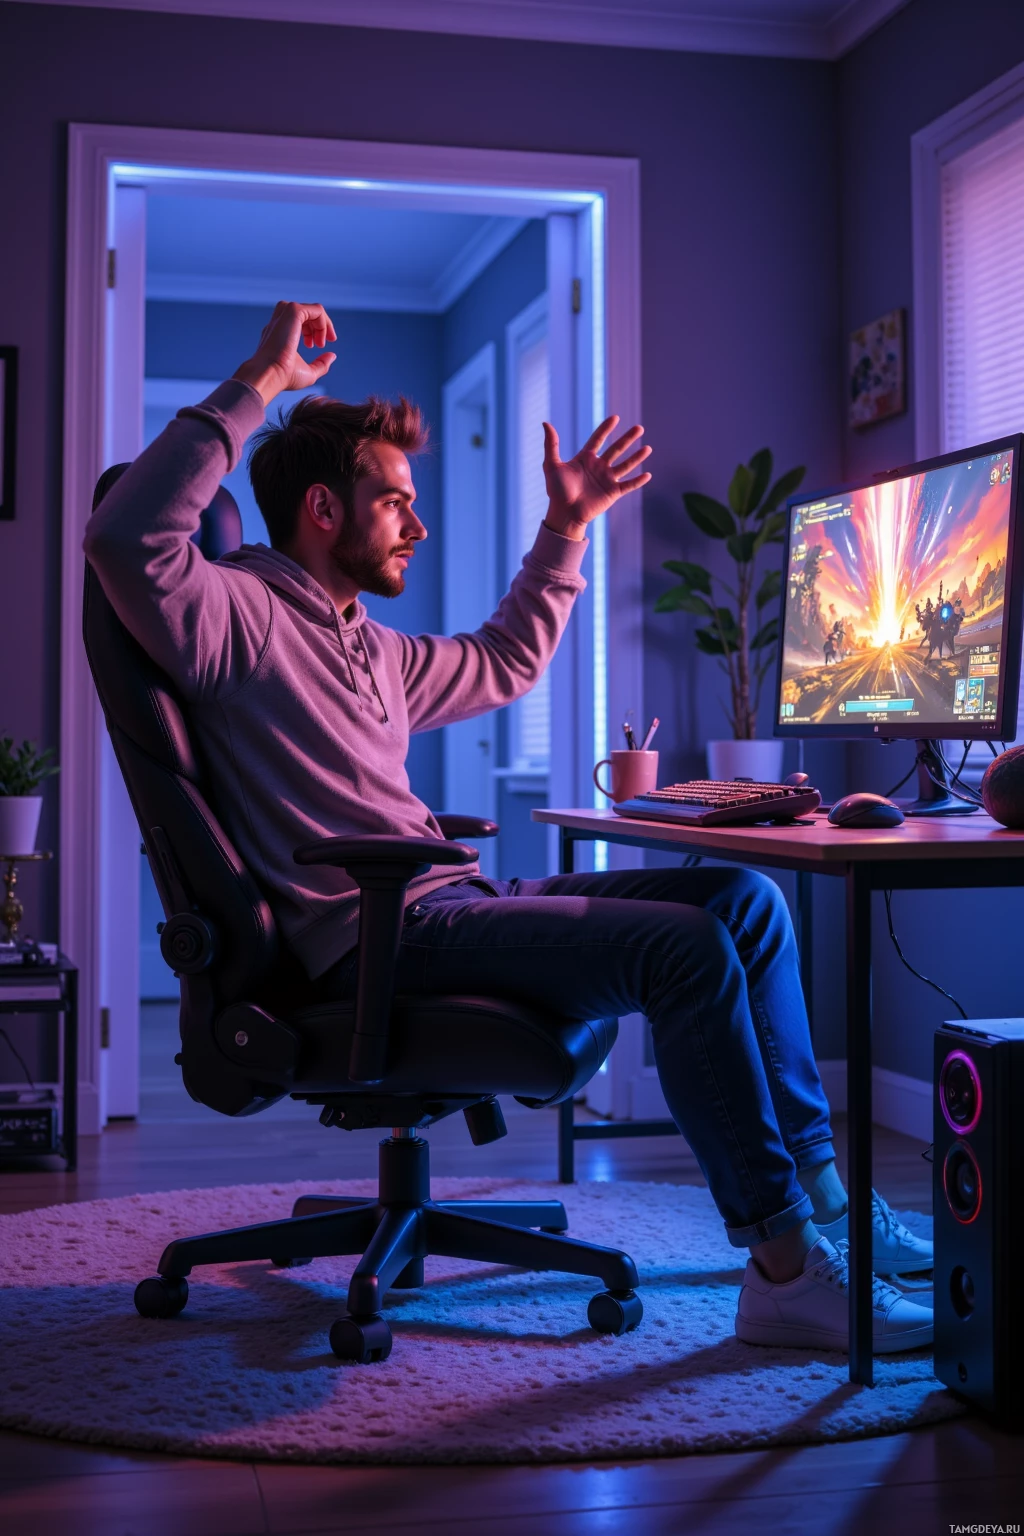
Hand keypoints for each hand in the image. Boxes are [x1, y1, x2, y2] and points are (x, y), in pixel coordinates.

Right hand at [232, 301, 337, 406]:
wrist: (270, 374)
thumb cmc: (285, 376)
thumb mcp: (308, 372)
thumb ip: (320, 364)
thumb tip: (332, 355)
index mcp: (280, 331)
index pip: (299, 320)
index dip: (314, 329)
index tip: (320, 345)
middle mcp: (281, 321)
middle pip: (306, 313)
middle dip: (320, 326)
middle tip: (323, 344)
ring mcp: (286, 315)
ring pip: (312, 309)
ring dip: (322, 324)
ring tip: (321, 343)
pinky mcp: (293, 311)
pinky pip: (317, 310)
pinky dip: (324, 323)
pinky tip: (321, 338)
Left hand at [541, 416, 651, 540]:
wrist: (564, 513)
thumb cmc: (556, 491)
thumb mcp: (552, 465)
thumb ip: (551, 444)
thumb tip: (545, 423)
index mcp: (585, 458)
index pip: (598, 439)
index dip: (606, 428)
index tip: (615, 418)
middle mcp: (599, 467)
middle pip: (616, 449)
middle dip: (628, 438)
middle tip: (639, 428)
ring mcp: (607, 480)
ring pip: (626, 465)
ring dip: (637, 457)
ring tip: (648, 448)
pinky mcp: (613, 493)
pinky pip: (628, 485)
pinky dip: (638, 481)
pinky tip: (648, 474)